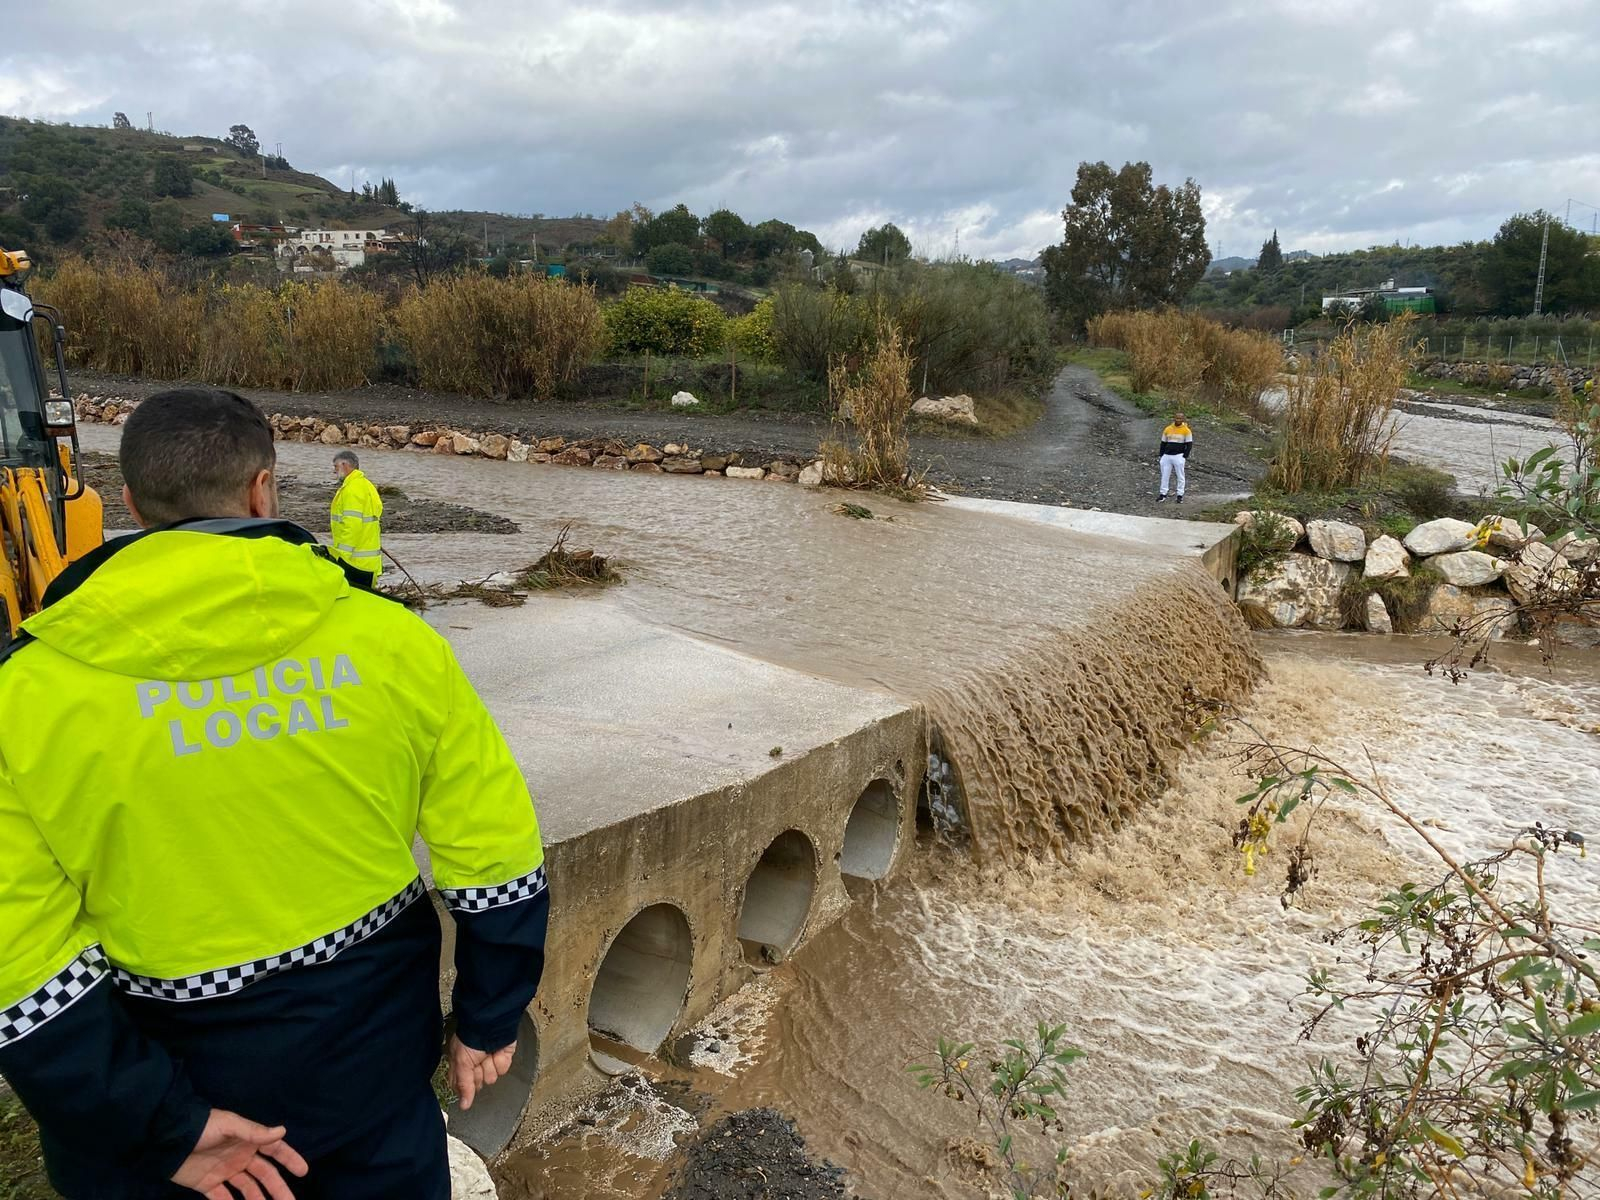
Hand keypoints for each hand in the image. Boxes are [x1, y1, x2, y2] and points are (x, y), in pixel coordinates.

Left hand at [172, 1109, 307, 1199]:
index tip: (303, 1171)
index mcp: (248, 1141)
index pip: (274, 1150)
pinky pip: (223, 1198)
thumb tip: (283, 1131)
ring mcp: (225, 1171)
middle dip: (278, 1188)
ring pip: (248, 1189)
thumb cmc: (202, 1128)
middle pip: (265, 1175)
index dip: (289, 1159)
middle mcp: (241, 1157)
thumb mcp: (229, 1125)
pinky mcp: (208, 1184)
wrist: (168, 1140)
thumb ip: (254, 1132)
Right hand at [449, 1032, 516, 1110]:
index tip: (468, 1076)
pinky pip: (503, 1069)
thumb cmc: (471, 1038)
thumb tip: (464, 1105)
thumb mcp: (461, 1062)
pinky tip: (497, 1052)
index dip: (465, 1085)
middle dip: (478, 1073)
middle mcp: (476, 1064)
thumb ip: (463, 1085)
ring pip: (491, 1078)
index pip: (462, 1085)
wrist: (490, 1024)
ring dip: (489, 1066)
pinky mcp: (504, 1058)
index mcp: (462, 1064)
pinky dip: (500, 1060)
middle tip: (477, 1061)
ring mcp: (490, 1061)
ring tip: (487, 1053)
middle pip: (478, 1083)